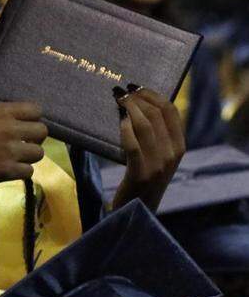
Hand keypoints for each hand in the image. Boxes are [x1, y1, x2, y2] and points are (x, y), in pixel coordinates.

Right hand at [0, 102, 47, 183]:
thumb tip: (14, 125)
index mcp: (1, 112)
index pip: (36, 110)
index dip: (33, 119)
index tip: (25, 126)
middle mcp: (10, 128)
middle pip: (42, 131)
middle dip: (35, 138)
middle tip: (23, 144)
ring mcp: (11, 150)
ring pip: (39, 153)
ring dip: (29, 157)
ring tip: (16, 158)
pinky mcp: (8, 170)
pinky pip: (29, 171)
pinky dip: (21, 171)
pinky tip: (9, 169)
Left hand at [112, 84, 184, 210]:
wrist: (136, 210)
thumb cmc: (141, 177)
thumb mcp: (155, 154)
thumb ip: (154, 133)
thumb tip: (137, 102)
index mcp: (179, 147)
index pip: (171, 111)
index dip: (153, 94)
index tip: (136, 86)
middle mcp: (173, 154)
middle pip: (157, 114)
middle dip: (138, 98)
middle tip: (121, 91)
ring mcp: (159, 165)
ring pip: (145, 126)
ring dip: (129, 108)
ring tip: (117, 99)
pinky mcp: (141, 173)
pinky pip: (133, 144)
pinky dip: (125, 129)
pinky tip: (119, 120)